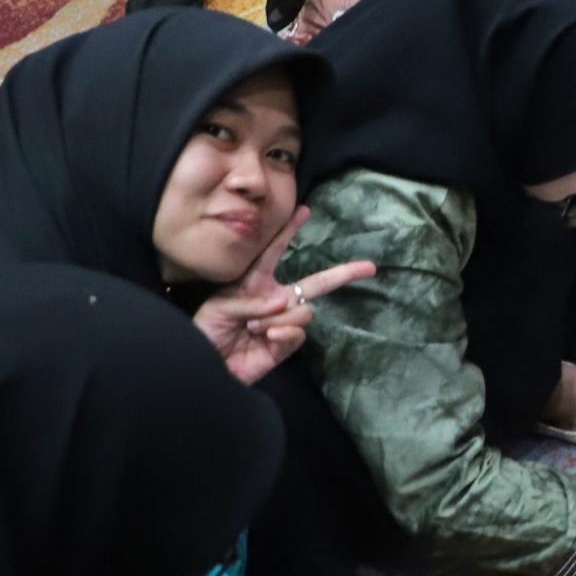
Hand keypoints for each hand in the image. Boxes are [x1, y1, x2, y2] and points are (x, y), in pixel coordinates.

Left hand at [193, 206, 375, 385]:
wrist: (205, 366)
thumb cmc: (206, 331)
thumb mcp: (220, 307)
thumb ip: (252, 301)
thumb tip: (284, 302)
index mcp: (255, 283)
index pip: (274, 253)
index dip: (288, 232)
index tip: (304, 210)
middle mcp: (275, 300)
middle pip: (317, 283)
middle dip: (343, 274)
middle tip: (369, 267)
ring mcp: (284, 323)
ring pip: (302, 311)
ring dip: (276, 319)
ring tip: (252, 329)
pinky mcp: (286, 345)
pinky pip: (298, 332)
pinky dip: (284, 334)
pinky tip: (267, 339)